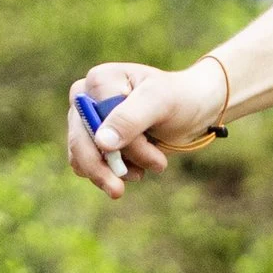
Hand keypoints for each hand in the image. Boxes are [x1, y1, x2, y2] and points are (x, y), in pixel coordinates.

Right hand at [66, 60, 223, 197]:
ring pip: (83, 158)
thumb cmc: (178, 100)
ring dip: (118, 170)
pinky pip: (88, 167)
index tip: (155, 151)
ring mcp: (86, 121)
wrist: (191, 112)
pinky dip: (112, 174)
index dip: (123, 142)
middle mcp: (85, 99)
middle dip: (109, 166)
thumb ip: (131, 118)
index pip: (96, 120)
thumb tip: (100, 142)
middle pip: (81, 141)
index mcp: (98, 80)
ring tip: (152, 165)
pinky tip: (138, 169)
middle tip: (122, 191)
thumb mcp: (161, 102)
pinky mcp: (91, 141)